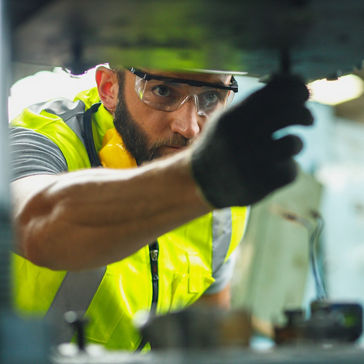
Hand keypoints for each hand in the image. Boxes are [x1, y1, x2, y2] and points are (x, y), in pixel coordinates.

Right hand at [191, 74, 312, 207]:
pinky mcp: (262, 184)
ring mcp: (252, 162)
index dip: (295, 89)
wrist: (199, 182)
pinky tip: (274, 169)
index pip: (274, 93)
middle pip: (290, 114)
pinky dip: (287, 168)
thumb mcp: (225, 119)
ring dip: (295, 143)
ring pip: (293, 143)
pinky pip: (291, 170)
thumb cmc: (219, 145)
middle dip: (305, 114)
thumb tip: (292, 83)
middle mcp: (242, 138)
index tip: (302, 93)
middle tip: (308, 119)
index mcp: (233, 118)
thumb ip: (253, 103)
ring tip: (288, 146)